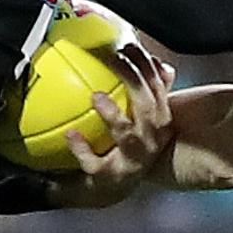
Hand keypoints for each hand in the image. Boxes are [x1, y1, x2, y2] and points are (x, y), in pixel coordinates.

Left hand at [46, 42, 176, 207]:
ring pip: (126, 134)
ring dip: (112, 114)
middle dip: (133, 79)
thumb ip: (151, 88)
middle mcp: (152, 139)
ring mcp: (134, 158)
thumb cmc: (132, 143)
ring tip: (96, 96)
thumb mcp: (145, 116)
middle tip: (115, 59)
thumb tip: (156, 60)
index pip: (158, 87)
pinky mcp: (114, 175)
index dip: (146, 65)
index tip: (130, 46)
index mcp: (162, 120)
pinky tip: (70, 134)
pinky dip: (82, 149)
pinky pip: (97, 163)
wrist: (120, 186)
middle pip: (146, 105)